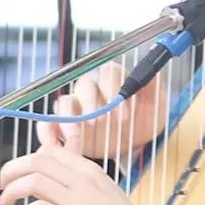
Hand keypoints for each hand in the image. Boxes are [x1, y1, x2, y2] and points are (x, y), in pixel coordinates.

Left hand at [0, 143, 167, 204]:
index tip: (15, 174)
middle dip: (11, 171)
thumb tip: (52, 184)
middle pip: (35, 161)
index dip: (25, 160)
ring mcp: (78, 200)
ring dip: (12, 192)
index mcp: (90, 170)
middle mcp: (83, 179)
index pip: (49, 151)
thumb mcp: (104, 194)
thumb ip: (80, 185)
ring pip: (32, 181)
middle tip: (2, 187)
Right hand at [38, 59, 170, 160]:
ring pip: (64, 103)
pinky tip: (58, 146)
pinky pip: (48, 124)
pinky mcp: (64, 126)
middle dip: (91, 102)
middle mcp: (92, 90)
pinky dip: (49, 133)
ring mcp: (76, 108)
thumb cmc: (144, 121)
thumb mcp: (155, 105)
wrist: (134, 145)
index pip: (109, 73)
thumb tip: (153, 59)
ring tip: (77, 136)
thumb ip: (153, 85)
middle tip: (100, 122)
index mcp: (114, 80)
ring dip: (68, 118)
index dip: (114, 89)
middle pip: (84, 85)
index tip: (125, 113)